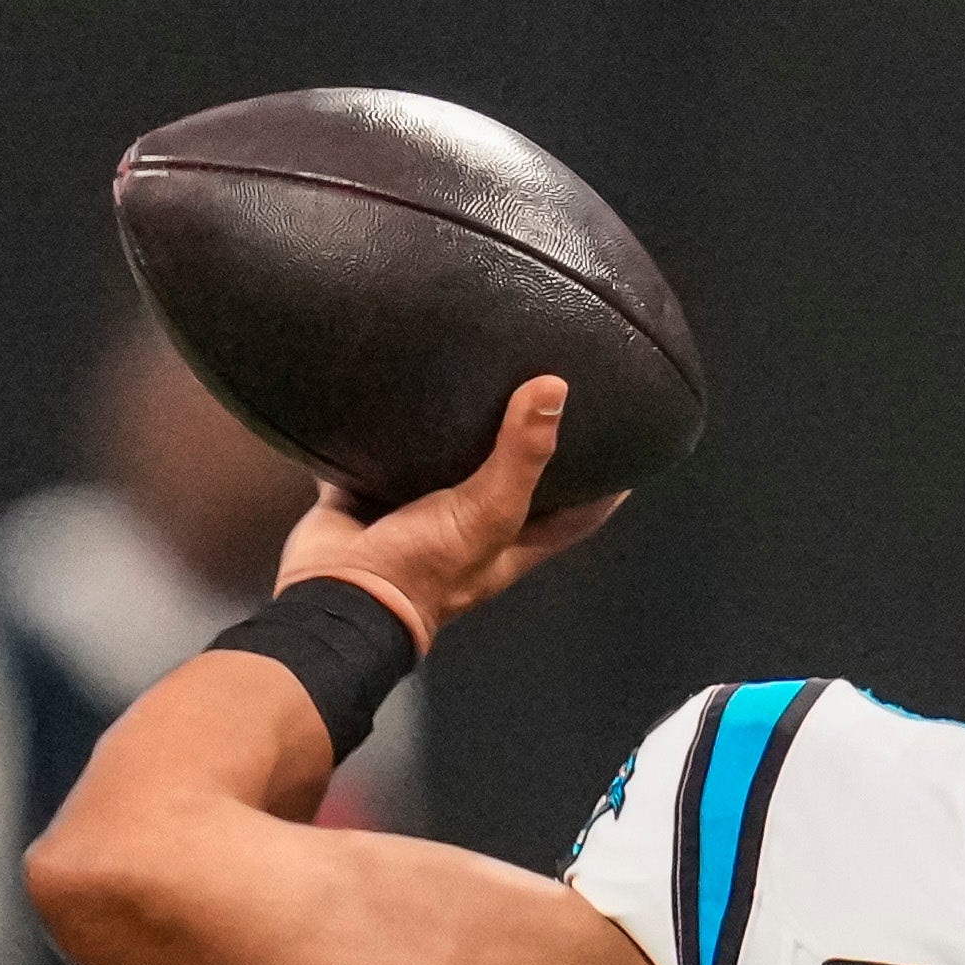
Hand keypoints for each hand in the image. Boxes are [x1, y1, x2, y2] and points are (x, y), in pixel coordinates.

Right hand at [275, 377, 626, 650]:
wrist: (334, 593)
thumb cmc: (424, 569)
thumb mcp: (487, 513)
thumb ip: (521, 456)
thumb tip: (555, 387)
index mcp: (512, 541)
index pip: (577, 514)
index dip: (605, 486)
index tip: (629, 443)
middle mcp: (472, 527)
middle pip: (514, 482)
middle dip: (531, 444)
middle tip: (550, 387)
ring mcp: (419, 510)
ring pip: (448, 463)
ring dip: (460, 429)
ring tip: (482, 371)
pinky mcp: (371, 492)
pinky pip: (384, 453)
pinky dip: (390, 426)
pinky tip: (400, 382)